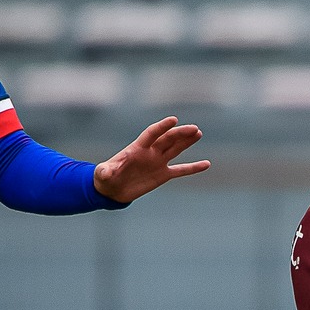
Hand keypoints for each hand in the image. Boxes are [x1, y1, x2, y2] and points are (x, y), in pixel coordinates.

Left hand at [91, 117, 208, 203]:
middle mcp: (150, 153)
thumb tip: (106, 171)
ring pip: (175, 149)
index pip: (152, 134)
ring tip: (198, 133)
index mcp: (136, 149)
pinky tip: (206, 164)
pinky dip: (193, 168)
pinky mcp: (163, 175)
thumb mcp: (102, 174)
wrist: (112, 189)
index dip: (162, 127)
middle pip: (168, 140)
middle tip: (194, 129)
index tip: (174, 120)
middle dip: (180, 134)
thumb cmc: (104, 178)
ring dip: (187, 142)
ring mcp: (158, 163)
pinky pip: (181, 170)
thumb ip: (106, 170)